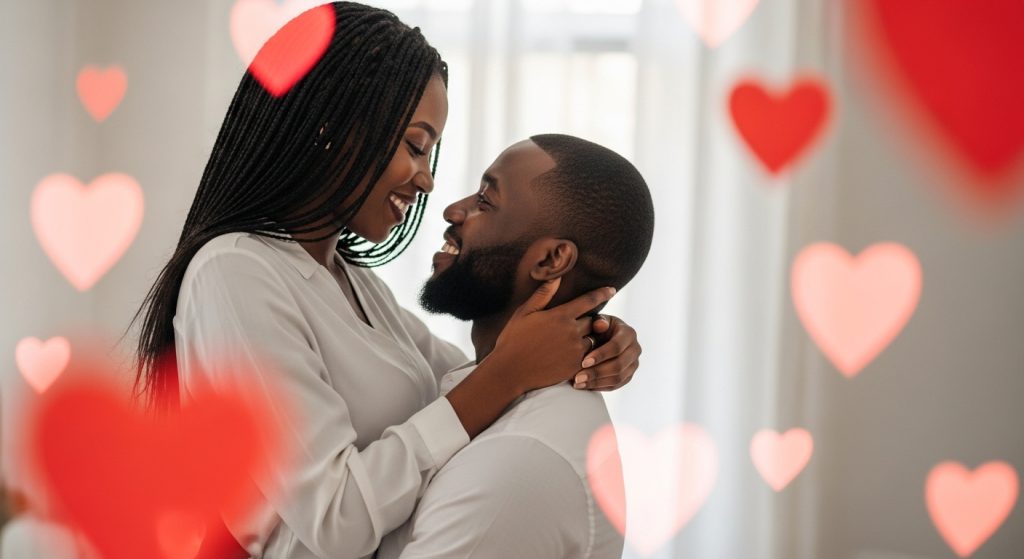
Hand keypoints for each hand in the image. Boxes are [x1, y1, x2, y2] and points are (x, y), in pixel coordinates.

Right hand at [488, 277, 616, 393]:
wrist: (510, 371)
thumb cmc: (514, 340)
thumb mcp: (524, 313)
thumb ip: (543, 295)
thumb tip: (556, 276)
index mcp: (560, 315)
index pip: (588, 301)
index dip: (602, 294)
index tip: (612, 289)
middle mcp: (572, 332)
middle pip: (592, 321)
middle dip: (590, 321)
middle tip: (583, 324)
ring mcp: (575, 350)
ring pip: (593, 339)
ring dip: (589, 338)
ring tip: (578, 342)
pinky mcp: (575, 367)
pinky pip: (589, 357)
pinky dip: (587, 355)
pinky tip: (575, 356)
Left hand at [573, 314, 640, 390]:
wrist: (604, 336)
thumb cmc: (597, 327)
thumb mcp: (598, 320)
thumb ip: (598, 321)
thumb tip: (600, 325)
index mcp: (628, 333)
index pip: (616, 346)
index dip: (601, 355)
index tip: (584, 362)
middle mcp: (635, 349)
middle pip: (618, 365)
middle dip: (597, 372)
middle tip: (578, 377)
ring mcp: (633, 364)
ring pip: (617, 378)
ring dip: (596, 382)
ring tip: (578, 383)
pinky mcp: (628, 376)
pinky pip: (615, 385)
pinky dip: (599, 387)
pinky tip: (584, 386)